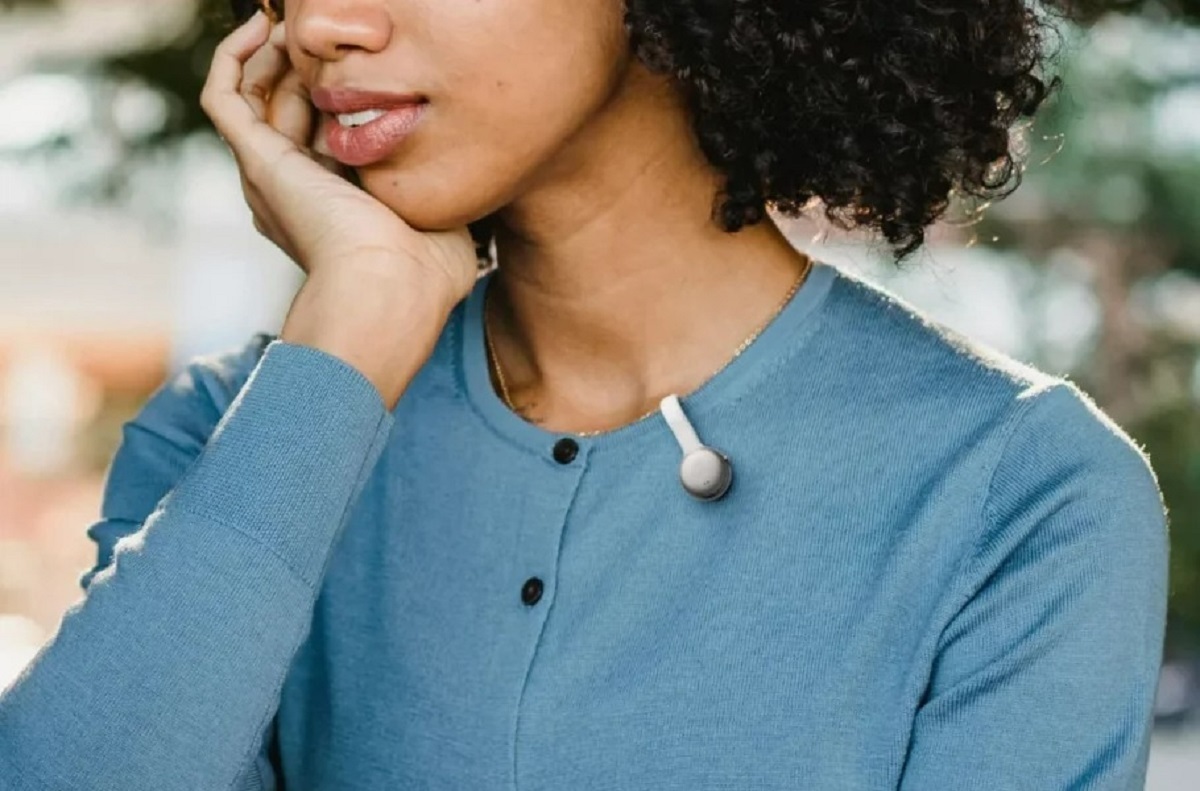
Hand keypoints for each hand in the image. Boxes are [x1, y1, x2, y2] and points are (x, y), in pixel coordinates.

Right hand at [200, 12, 479, 405]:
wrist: (390, 290)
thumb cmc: (425, 273)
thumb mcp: (445, 222)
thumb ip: (443, 192)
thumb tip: (464, 170)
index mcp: (338, 205)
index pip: (325, 135)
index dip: (338, 96)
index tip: (367, 64)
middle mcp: (296, 189)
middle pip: (288, 109)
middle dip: (305, 66)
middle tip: (326, 33)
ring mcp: (271, 175)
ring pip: (255, 97)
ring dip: (275, 53)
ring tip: (294, 20)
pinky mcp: (256, 161)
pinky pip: (223, 96)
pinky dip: (234, 57)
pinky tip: (261, 26)